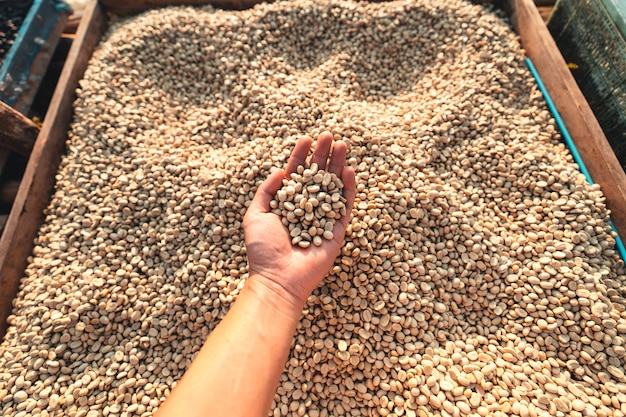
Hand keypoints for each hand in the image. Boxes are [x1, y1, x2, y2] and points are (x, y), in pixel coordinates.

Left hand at [243, 132, 355, 311]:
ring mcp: (323, 217)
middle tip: (328, 136)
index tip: (306, 138)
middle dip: (323, 155)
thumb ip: (267, 191)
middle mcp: (306, 207)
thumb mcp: (256, 214)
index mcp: (287, 202)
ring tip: (341, 145)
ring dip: (338, 165)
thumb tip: (281, 171)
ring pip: (333, 185)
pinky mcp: (337, 229)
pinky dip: (348, 187)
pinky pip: (345, 205)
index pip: (297, 173)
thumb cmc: (263, 249)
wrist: (278, 278)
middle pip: (317, 175)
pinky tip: (348, 170)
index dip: (302, 155)